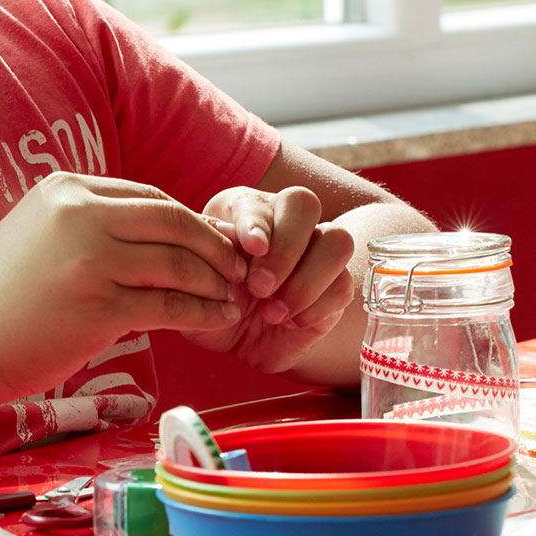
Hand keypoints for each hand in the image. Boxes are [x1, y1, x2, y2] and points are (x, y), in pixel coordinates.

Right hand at [0, 171, 246, 397]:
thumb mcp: (38, 234)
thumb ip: (89, 224)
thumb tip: (156, 231)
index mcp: (65, 188)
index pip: (150, 196)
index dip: (191, 220)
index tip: (214, 242)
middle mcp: (78, 214)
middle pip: (173, 220)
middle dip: (214, 245)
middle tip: (238, 267)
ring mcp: (88, 260)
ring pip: (178, 262)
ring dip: (215, 281)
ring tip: (233, 297)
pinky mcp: (98, 307)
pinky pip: (170, 306)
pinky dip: (202, 312)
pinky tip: (217, 319)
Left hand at [185, 183, 355, 371]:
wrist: (231, 334)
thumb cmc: (208, 295)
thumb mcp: (192, 278)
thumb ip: (201, 256)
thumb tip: (220, 238)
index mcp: (244, 209)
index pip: (258, 202)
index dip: (256, 222)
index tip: (251, 247)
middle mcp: (284, 220)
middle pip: (305, 204)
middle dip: (284, 249)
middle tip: (259, 287)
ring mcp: (315, 251)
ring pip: (338, 241)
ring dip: (306, 280)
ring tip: (273, 312)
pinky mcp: (335, 286)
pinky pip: (344, 285)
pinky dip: (317, 307)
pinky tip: (288, 322)